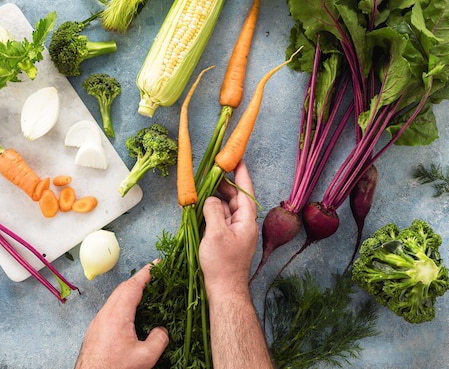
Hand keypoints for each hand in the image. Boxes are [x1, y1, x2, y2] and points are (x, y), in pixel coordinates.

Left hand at [74, 263, 168, 368]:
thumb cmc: (113, 368)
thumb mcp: (145, 357)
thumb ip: (158, 340)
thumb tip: (162, 331)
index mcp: (117, 315)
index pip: (133, 286)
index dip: (146, 273)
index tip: (156, 264)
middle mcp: (105, 314)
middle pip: (123, 289)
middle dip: (139, 279)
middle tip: (154, 276)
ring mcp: (98, 321)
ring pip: (116, 298)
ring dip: (130, 292)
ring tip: (145, 293)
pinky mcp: (96, 330)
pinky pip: (111, 309)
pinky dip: (123, 303)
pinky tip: (131, 313)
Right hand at [200, 161, 257, 296]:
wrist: (224, 291)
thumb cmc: (222, 264)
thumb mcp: (216, 233)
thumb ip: (213, 211)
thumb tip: (210, 200)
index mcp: (246, 220)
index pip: (245, 191)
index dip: (240, 173)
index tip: (236, 158)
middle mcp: (243, 224)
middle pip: (235, 198)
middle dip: (224, 184)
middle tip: (211, 170)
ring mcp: (235, 232)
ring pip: (226, 208)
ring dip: (215, 198)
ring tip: (203, 186)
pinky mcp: (227, 240)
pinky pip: (220, 219)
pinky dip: (212, 211)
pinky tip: (201, 207)